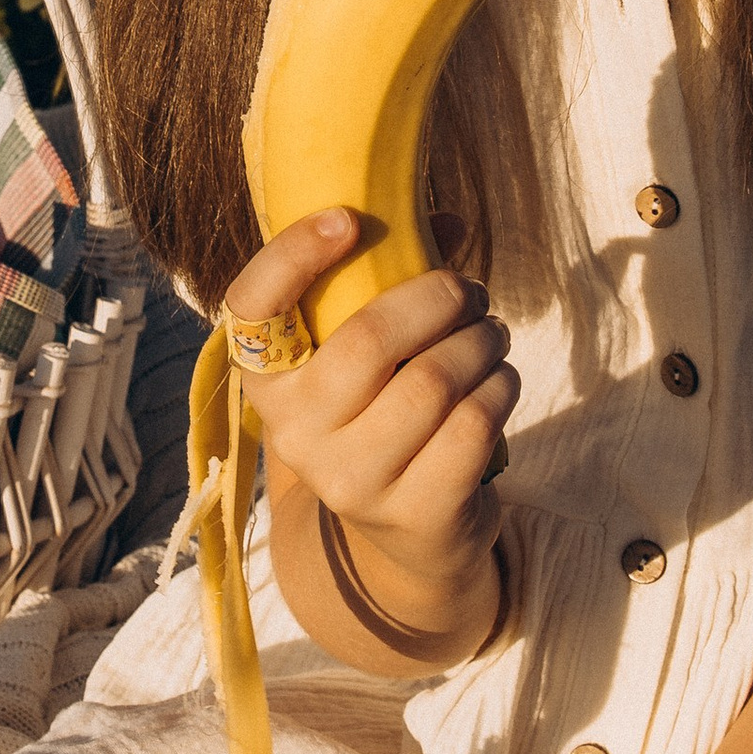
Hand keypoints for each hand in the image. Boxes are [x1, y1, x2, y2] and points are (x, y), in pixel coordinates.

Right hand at [232, 209, 514, 660]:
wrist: (408, 535)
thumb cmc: (384, 411)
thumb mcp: (365, 355)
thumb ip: (388, 280)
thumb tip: (446, 220)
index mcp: (266, 380)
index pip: (252, 306)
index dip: (293, 254)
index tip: (347, 218)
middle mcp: (295, 434)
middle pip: (369, 339)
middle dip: (438, 298)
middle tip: (468, 293)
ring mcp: (351, 481)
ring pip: (433, 382)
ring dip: (481, 343)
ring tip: (491, 336)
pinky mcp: (413, 513)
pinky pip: (473, 426)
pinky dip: (500, 389)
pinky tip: (499, 383)